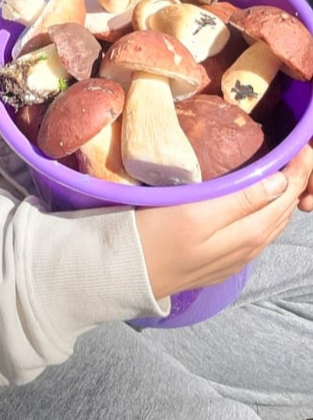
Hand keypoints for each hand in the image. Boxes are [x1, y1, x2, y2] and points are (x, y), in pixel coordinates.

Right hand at [136, 144, 312, 300]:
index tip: (303, 145)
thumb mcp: (195, 212)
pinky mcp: (222, 262)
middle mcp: (248, 249)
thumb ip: (240, 199)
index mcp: (246, 235)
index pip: (284, 197)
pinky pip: (258, 234)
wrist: (125, 274)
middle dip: (297, 183)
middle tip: (299, 153)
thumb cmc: (155, 236)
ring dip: (285, 199)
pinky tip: (261, 203)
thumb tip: (281, 182)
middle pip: (283, 212)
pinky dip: (268, 214)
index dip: (298, 171)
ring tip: (287, 172)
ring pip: (272, 225)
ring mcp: (236, 259)